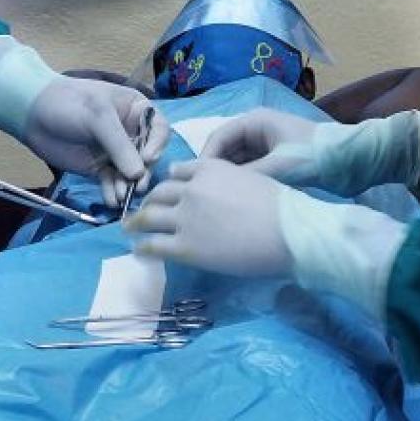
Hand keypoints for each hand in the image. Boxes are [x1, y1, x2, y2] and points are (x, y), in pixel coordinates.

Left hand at [24, 79, 170, 205]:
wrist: (32, 113)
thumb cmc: (69, 103)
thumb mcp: (97, 116)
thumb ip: (119, 145)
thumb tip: (139, 174)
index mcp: (135, 110)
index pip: (158, 129)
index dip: (157, 144)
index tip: (148, 159)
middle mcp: (129, 132)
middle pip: (147, 155)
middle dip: (143, 171)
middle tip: (137, 186)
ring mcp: (114, 152)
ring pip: (130, 173)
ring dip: (127, 185)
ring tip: (120, 196)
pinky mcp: (99, 167)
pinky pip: (111, 182)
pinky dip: (112, 191)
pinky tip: (110, 200)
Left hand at [122, 159, 293, 276]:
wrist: (290, 232)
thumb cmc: (283, 207)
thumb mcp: (253, 179)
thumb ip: (230, 180)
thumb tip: (224, 191)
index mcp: (209, 169)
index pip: (179, 172)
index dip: (171, 182)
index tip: (167, 191)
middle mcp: (191, 189)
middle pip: (160, 192)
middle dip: (150, 200)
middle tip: (143, 210)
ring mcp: (185, 218)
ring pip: (149, 216)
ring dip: (136, 222)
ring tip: (129, 228)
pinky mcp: (185, 247)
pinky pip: (154, 245)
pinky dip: (143, 247)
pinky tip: (139, 251)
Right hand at [202, 108, 419, 196]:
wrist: (355, 161)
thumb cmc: (315, 156)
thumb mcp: (279, 167)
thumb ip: (246, 177)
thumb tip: (216, 192)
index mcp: (254, 121)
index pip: (217, 138)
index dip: (204, 161)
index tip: (196, 185)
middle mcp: (257, 130)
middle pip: (225, 152)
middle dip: (216, 173)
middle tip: (204, 198)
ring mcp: (267, 146)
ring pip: (238, 164)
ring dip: (231, 181)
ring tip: (219, 203)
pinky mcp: (277, 161)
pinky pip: (252, 172)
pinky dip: (246, 184)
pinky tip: (240, 203)